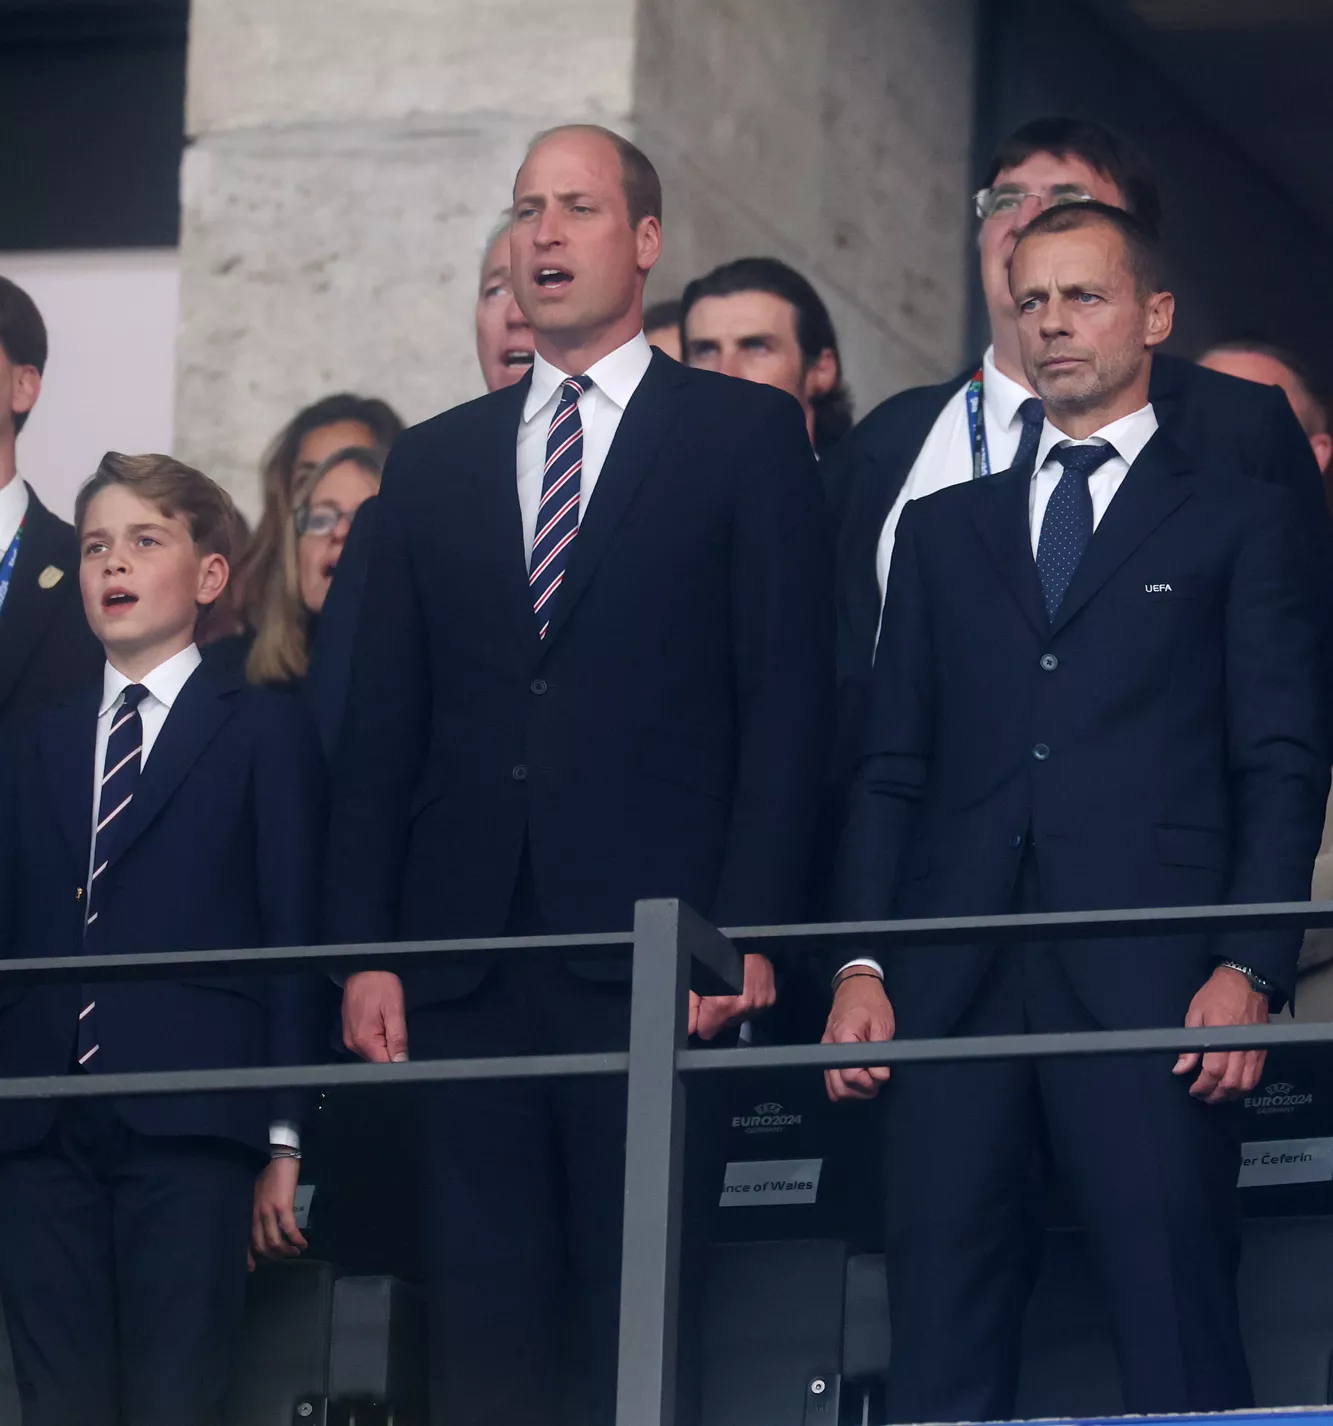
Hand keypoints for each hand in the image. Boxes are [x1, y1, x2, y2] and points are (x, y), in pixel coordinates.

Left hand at [250, 1155, 307, 1266]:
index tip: (252, 1268)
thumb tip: (264, 1219)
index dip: (248, 1256)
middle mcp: (256, 1214)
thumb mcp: (257, 1191)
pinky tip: (303, 1243)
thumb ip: (258, 1206)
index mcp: (249, 1211)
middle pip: (261, 1244)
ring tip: (295, 1252)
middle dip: (272, 1255)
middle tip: (283, 1257)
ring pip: (274, 1240)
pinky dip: (296, 1239)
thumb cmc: (269, 1171)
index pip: (245, 1239)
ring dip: (285, 1250)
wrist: (279, 1157)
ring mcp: (268, 1211)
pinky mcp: (282, 1206)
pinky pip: (289, 1229)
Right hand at [342, 971, 407, 1062]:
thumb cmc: (379, 984)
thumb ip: (398, 1038)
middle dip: (392, 1051)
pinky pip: (367, 1044)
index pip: (383, 1065)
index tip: (405, 1049)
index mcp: (365, 1039)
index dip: (398, 1062)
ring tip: (388, 1022)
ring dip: (385, 1044)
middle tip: (397, 1028)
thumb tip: (401, 1062)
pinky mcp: (350, 1034)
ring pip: (373, 1053)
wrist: (362, 969)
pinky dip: (377, 1039)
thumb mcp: (394, 1009)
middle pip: (378, 1061)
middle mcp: (353, 1044)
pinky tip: (381, 1023)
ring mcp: (350, 1039)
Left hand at [694, 953, 777, 1040]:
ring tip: (731, 987)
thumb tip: (688, 1029)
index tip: (701, 1010)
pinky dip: (747, 1001)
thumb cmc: (718, 956)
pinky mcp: (769, 998)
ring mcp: (759, 1003)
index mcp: (722, 1004)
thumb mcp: (696, 981)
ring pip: (739, 1017)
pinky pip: (754, 1008)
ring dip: (734, 1007)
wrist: (744, 940)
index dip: (702, 1021)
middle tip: (716, 992)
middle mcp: (743, 1006)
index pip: (707, 1031)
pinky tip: (743, 987)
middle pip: (723, 1024)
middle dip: (718, 1013)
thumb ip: (690, 1008)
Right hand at [823, 974, 894, 1102]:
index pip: (850, 1075)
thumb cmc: (870, 1002)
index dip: (868, 1081)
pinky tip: (859, 1079)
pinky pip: (832, 1081)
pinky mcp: (828, 1054)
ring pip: (834, 1089)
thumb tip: (880, 1076)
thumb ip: (880, 1052)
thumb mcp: (882, 1024)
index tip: (881, 1075)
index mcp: (843, 1037)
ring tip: (870, 1080)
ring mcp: (826, 1052)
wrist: (855, 988)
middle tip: (877, 1080)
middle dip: (862, 1090)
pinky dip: (845, 1086)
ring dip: (854, 1091)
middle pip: (840, 1087)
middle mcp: (829, 1047)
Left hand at [1172, 965, 1268, 1103]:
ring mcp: (1254, 1050)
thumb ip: (1189, 1045)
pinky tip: (1232, 1088)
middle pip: (1231, 1082)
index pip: (1213, 1071)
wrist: (1245, 982)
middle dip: (1215, 1094)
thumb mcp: (1195, 1014)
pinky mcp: (1262, 1051)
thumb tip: (1180, 1068)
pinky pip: (1256, 1077)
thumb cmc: (1217, 995)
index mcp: (1221, 1035)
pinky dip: (1245, 1087)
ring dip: (1230, 1094)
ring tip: (1216, 1096)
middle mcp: (1241, 1045)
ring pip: (1246, 1084)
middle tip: (1202, 1096)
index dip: (1202, 1085)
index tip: (1193, 1090)